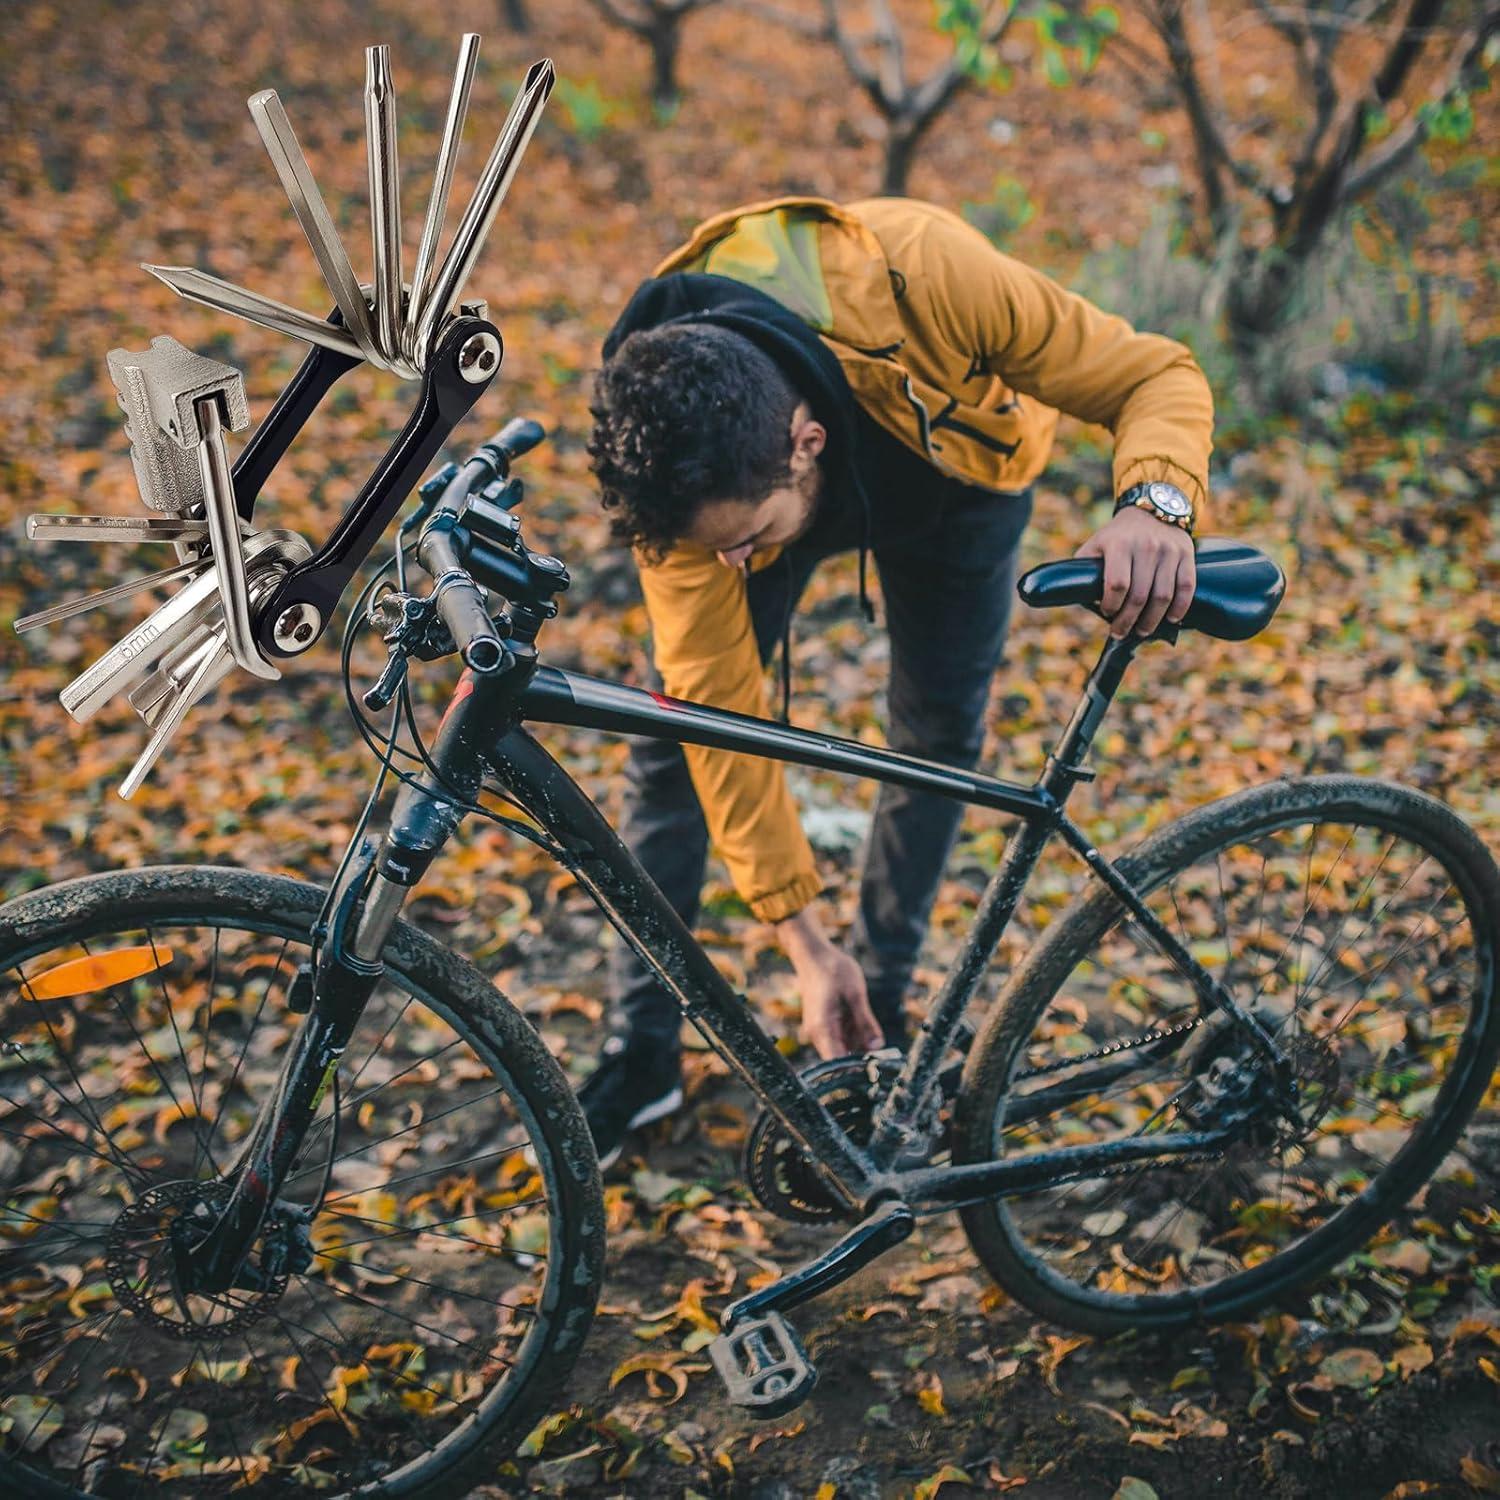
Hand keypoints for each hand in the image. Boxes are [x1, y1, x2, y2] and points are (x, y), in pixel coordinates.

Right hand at [774, 906, 883, 1058]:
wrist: (813, 954)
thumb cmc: (832, 970)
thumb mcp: (855, 994)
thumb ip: (866, 1023)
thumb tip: (877, 1047)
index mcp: (823, 1029)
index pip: (837, 1063)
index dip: (856, 1071)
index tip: (877, 1070)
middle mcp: (818, 1033)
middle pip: (841, 1059)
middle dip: (862, 1059)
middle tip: (884, 1055)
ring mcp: (821, 1029)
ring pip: (843, 1048)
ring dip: (860, 1046)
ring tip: (875, 1036)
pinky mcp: (825, 1024)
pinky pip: (842, 1037)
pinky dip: (856, 1035)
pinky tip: (866, 1026)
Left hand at [1075, 506, 1196, 638]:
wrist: (1151, 510)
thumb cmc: (1117, 536)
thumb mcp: (1096, 545)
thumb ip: (1086, 570)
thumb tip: (1077, 599)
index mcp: (1119, 544)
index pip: (1117, 584)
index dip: (1111, 605)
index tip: (1107, 613)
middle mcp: (1146, 546)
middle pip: (1139, 595)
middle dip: (1128, 620)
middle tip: (1121, 632)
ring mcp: (1168, 550)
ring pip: (1163, 595)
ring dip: (1152, 620)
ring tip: (1142, 630)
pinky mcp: (1186, 554)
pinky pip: (1186, 587)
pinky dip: (1180, 608)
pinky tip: (1171, 619)